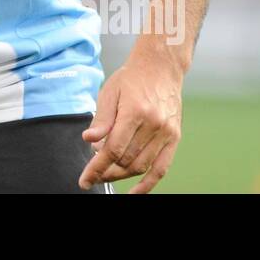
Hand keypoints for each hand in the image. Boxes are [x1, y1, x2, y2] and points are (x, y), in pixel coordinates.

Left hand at [78, 43, 183, 193]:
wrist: (160, 66)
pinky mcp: (175, 137)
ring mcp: (166, 132)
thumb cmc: (132, 78)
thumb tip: (89, 140)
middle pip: (126, 161)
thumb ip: (101, 119)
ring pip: (141, 166)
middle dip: (106, 171)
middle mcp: (153, 124)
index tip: (85, 180)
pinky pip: (162, 168)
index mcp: (135, 112)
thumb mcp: (110, 92)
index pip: (112, 149)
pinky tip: (134, 192)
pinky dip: (148, 183)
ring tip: (108, 172)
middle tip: (94, 170)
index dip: (96, 168)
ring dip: (121, 175)